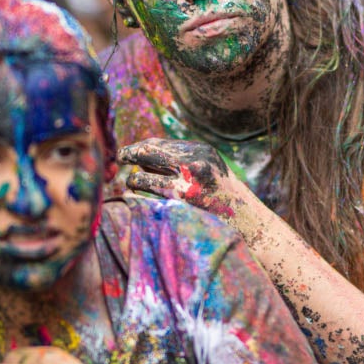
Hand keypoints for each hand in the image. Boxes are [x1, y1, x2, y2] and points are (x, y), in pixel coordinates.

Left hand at [118, 138, 246, 220]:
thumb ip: (179, 163)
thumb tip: (140, 159)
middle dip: (129, 154)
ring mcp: (188, 180)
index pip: (160, 144)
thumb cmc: (221, 197)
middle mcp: (195, 160)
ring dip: (132, 177)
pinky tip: (135, 193)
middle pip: (149, 150)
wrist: (245, 220)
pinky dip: (138, 189)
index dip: (139, 147)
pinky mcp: (183, 199)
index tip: (128, 153)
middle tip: (118, 159)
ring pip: (145, 172)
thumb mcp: (206, 171)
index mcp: (200, 151)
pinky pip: (150, 190)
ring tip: (129, 182)